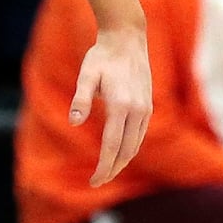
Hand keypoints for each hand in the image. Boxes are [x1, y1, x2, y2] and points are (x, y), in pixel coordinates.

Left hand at [70, 23, 151, 185]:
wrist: (127, 39)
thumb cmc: (102, 56)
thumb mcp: (86, 74)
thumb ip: (80, 99)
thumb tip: (74, 123)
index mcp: (121, 105)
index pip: (112, 145)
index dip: (104, 166)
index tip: (95, 182)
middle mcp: (137, 110)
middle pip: (126, 150)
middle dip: (112, 169)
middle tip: (98, 183)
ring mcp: (145, 109)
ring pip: (135, 144)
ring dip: (122, 161)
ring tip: (107, 172)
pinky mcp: (148, 106)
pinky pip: (139, 134)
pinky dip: (130, 148)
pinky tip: (120, 153)